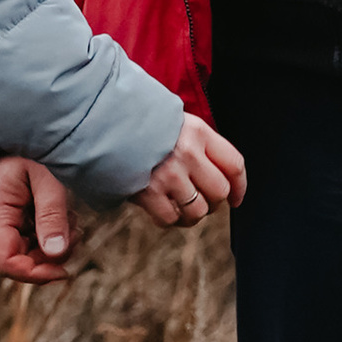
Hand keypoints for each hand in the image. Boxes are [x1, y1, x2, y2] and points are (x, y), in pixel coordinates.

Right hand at [0, 153, 75, 281]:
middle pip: (19, 261)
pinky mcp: (21, 218)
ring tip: (74, 222)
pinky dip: (56, 235)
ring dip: (56, 247)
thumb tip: (56, 254)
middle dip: (50, 259)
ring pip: (31, 253)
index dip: (32, 273)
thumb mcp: (48, 178)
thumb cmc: (35, 148)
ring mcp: (8, 220)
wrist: (29, 128)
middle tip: (75, 237)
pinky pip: (37, 239)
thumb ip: (51, 214)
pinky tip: (68, 217)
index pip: (4, 261)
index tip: (62, 271)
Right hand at [132, 112, 247, 230]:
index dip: (240, 187)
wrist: (102, 122)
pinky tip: (161, 210)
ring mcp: (168, 174)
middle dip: (214, 203)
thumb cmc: (140, 124)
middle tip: (202, 202)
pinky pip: (170, 219)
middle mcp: (188, 153)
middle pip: (219, 192)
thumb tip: (217, 174)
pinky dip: (169, 220)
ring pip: (197, 211)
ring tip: (180, 208)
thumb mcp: (175, 122)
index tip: (236, 199)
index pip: (234, 164)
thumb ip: (197, 144)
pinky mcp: (148, 191)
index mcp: (198, 132)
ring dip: (192, 216)